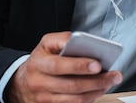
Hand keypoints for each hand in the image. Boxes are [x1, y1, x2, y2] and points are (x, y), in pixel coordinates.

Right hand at [5, 32, 122, 102]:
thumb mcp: (46, 43)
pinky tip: (98, 90)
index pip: (59, 65)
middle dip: (96, 81)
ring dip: (96, 91)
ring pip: (74, 99)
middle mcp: (40, 82)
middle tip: (113, 75)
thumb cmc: (40, 59)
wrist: (22, 82)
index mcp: (39, 63)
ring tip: (109, 82)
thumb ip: (63, 39)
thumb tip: (82, 40)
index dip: (79, 66)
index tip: (98, 64)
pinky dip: (89, 98)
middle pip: (71, 85)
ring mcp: (45, 98)